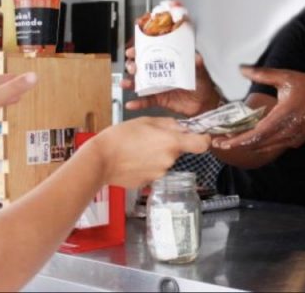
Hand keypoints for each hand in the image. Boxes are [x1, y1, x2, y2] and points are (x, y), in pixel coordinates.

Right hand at [90, 117, 210, 187]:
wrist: (101, 160)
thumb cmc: (121, 136)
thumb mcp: (146, 121)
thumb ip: (168, 124)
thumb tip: (182, 128)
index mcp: (171, 143)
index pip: (202, 144)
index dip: (204, 139)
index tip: (199, 136)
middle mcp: (169, 160)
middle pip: (178, 152)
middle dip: (169, 145)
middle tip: (150, 138)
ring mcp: (159, 174)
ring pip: (165, 161)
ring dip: (156, 155)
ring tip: (137, 149)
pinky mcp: (149, 183)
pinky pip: (153, 171)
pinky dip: (146, 166)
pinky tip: (133, 160)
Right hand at [121, 46, 220, 115]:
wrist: (205, 105)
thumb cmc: (203, 85)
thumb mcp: (200, 72)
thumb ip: (198, 65)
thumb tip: (197, 57)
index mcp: (169, 64)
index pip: (152, 54)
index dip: (141, 51)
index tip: (133, 50)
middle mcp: (161, 74)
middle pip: (142, 67)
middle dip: (133, 65)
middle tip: (131, 66)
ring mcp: (159, 87)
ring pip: (141, 83)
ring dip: (130, 83)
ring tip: (125, 83)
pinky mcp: (159, 100)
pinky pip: (146, 101)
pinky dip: (138, 103)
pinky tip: (130, 104)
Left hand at [213, 66, 304, 152]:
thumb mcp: (286, 77)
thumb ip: (262, 74)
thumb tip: (242, 69)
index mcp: (283, 117)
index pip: (256, 134)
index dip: (239, 140)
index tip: (223, 141)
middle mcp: (287, 132)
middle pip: (257, 144)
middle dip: (237, 144)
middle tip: (219, 142)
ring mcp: (291, 138)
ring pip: (265, 147)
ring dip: (247, 145)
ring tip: (230, 141)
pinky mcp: (295, 140)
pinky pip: (274, 146)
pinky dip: (260, 144)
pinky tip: (250, 138)